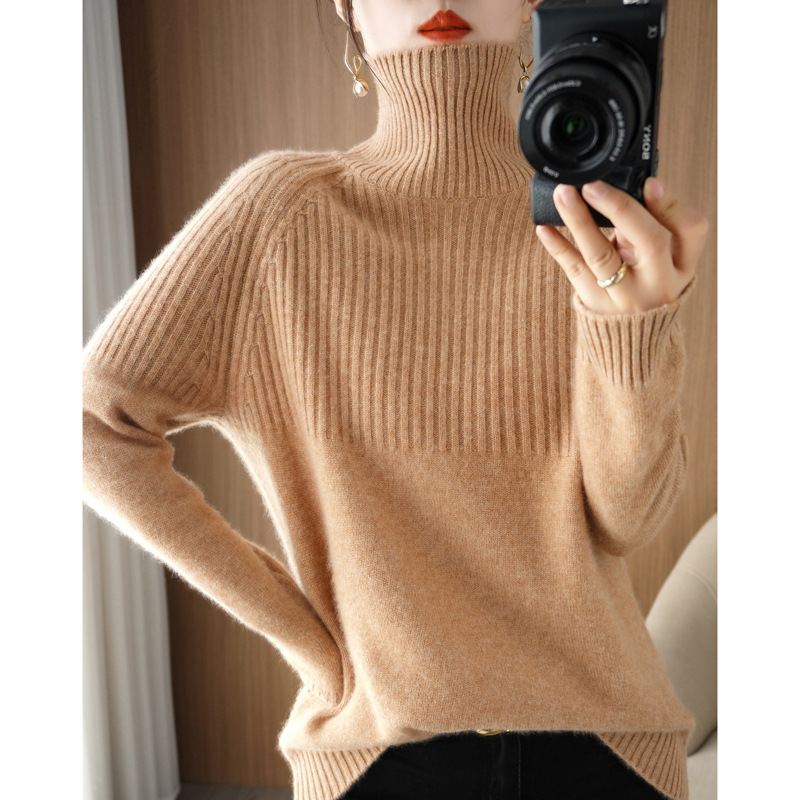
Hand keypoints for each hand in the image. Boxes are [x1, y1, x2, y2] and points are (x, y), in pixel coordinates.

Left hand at [535, 178, 708, 314]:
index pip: (691, 229)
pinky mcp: (595, 303)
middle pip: (649, 241)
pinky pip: (575, 271)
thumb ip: (656, 225)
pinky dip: (558, 247)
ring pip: (603, 255)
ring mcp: (625, 296)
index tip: (649, 183)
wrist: (631, 341)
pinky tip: (544, 228)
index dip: (671, 204)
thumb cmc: (647, 285)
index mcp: (683, 264)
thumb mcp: (667, 261)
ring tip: (563, 195)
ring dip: (580, 221)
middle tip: (593, 185)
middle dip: (621, 208)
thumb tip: (640, 185)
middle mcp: (659, 281)